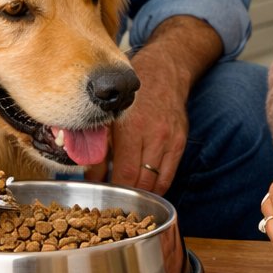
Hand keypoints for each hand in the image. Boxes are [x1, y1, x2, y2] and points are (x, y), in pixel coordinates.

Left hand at [86, 50, 185, 194]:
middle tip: (111, 202)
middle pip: (142, 182)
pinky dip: (156, 187)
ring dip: (141, 194)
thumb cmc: (131, 92)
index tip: (102, 198)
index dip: (114, 191)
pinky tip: (143, 189)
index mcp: (133, 128)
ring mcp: (171, 141)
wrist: (165, 71)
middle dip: (126, 196)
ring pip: (157, 183)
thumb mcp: (109, 115)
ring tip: (126, 198)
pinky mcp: (181, 143)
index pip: (126, 174)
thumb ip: (100, 146)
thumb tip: (92, 175)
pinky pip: (168, 176)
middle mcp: (155, 136)